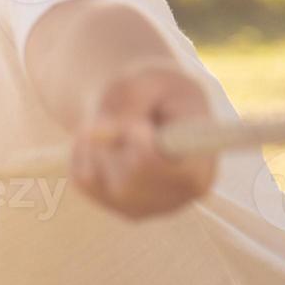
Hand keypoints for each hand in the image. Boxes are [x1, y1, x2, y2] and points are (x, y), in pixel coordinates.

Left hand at [70, 61, 218, 218]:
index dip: (153, 154)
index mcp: (202, 167)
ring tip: (113, 121)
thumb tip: (102, 131)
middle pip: (131, 182)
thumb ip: (132, 98)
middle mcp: (175, 196)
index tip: (137, 126)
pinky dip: (82, 152)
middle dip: (115, 142)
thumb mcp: (151, 78)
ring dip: (96, 142)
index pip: (183, 178)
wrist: (142, 105)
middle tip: (118, 116)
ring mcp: (143, 206)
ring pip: (101, 181)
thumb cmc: (156, 91)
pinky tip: (102, 138)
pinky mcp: (111, 205)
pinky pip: (82, 180)